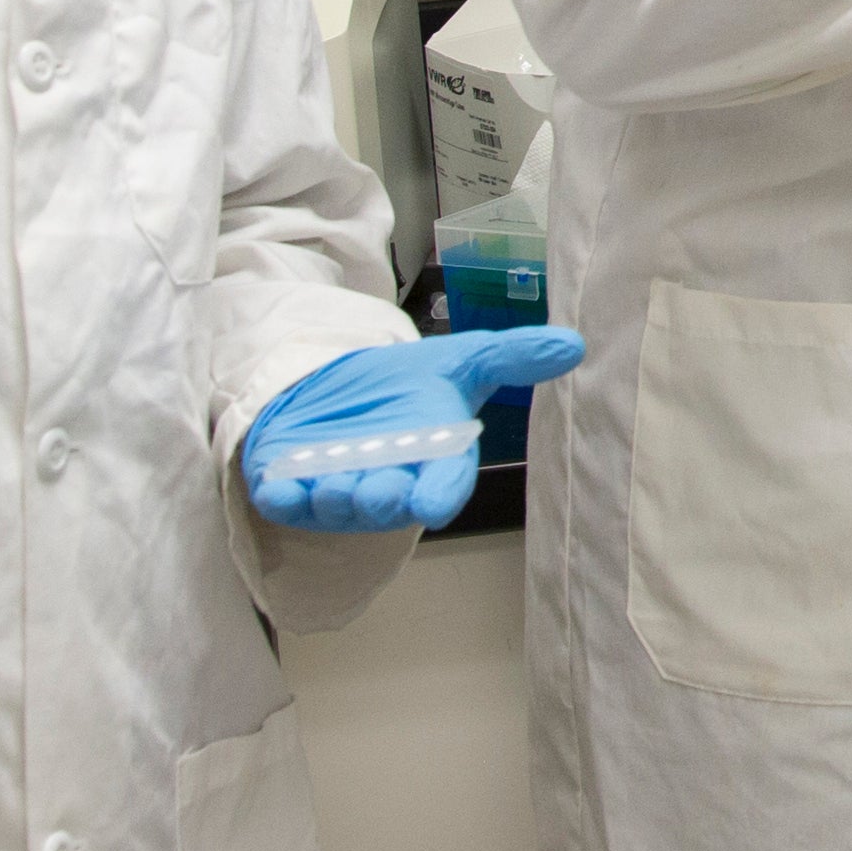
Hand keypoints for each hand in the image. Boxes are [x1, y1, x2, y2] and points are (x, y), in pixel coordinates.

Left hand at [243, 326, 587, 532]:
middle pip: (388, 504)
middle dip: (383, 498)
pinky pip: (286, 503)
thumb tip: (574, 344)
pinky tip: (277, 486)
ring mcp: (339, 492)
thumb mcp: (458, 359)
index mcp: (434, 461)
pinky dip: (282, 497)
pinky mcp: (293, 491)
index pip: (444, 486)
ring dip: (333, 496)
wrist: (335, 385)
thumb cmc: (404, 383)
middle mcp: (390, 485)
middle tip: (379, 485)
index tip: (435, 503)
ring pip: (337, 506)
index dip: (440, 494)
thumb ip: (513, 355)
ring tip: (329, 476)